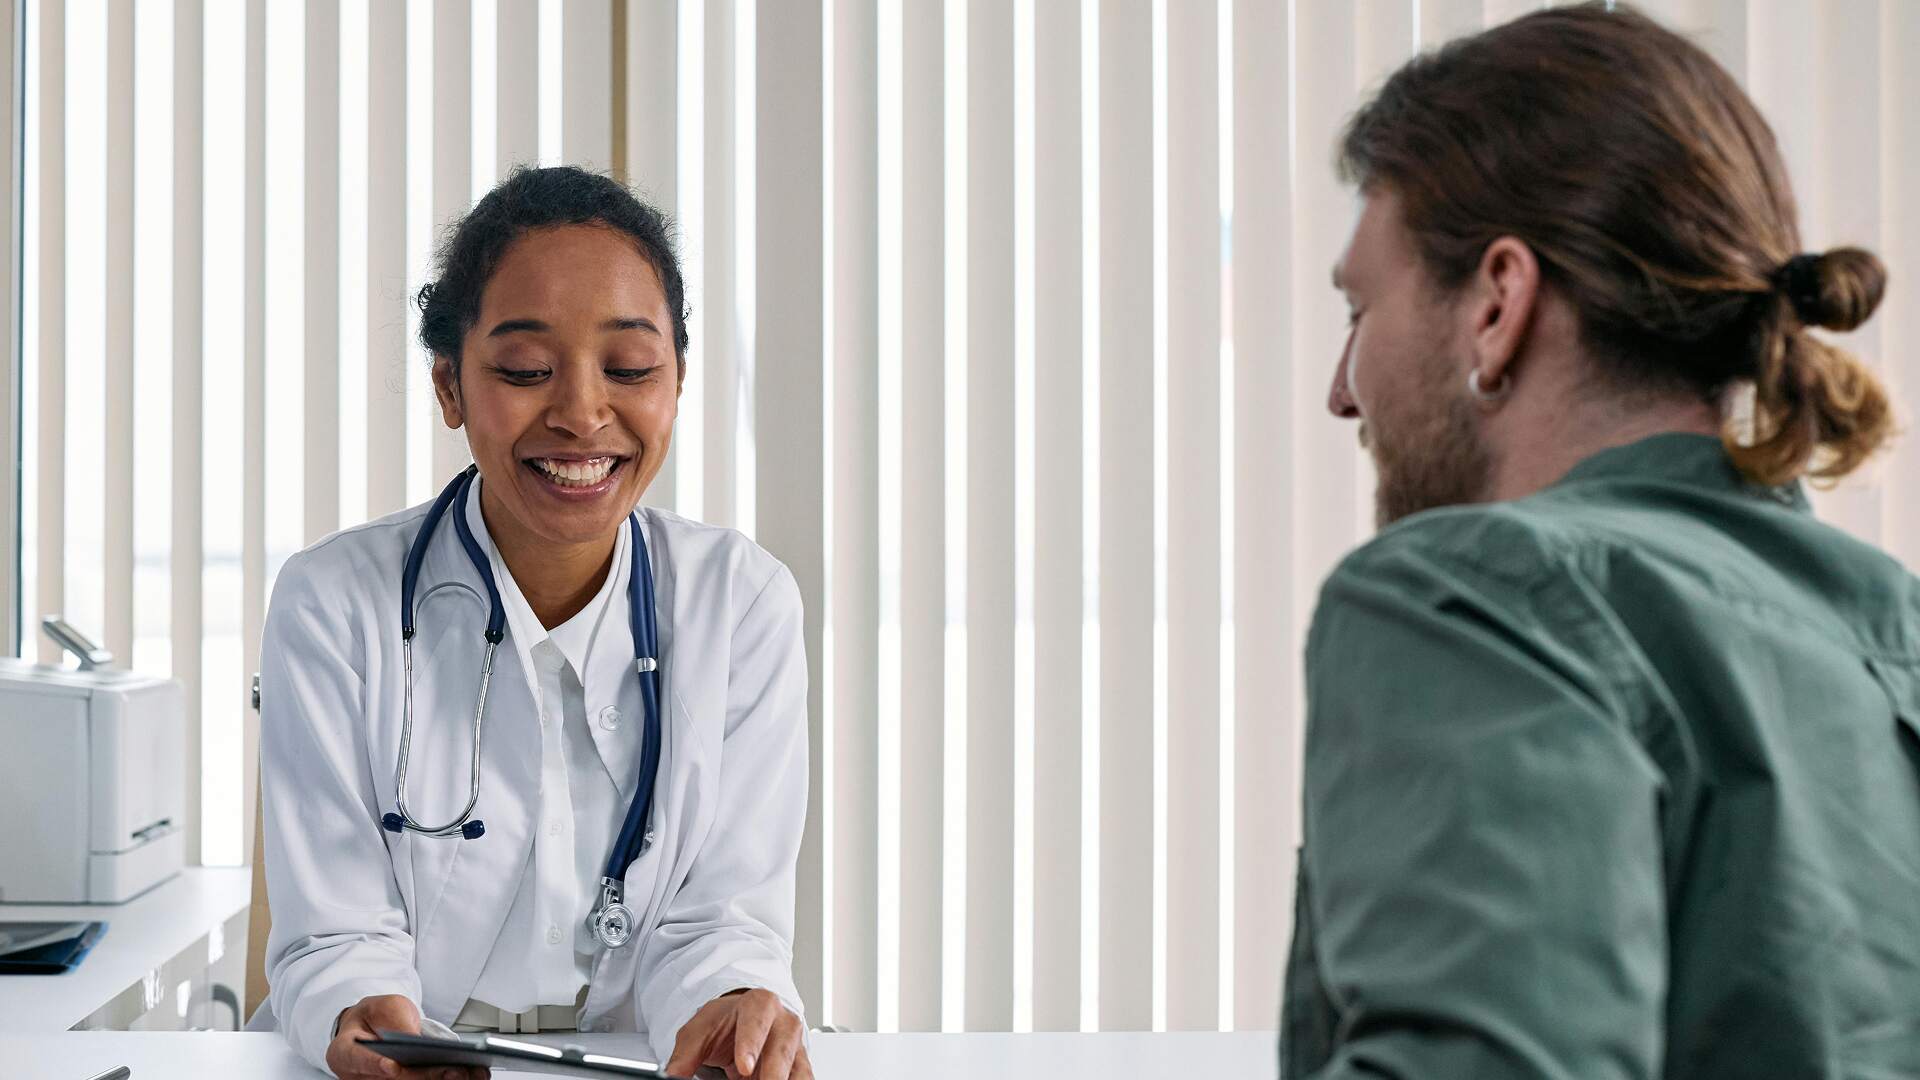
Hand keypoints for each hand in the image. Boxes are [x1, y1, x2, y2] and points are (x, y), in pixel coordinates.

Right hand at [327, 993, 489, 1079]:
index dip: (373, 1064)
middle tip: (452, 1070)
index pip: (354, 1060)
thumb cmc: (378, 1016)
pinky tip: (472, 1076)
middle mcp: (358, 1076)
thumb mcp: (386, 1006)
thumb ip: (396, 1019)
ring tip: (471, 1073)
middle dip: (423, 1077)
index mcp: (344, 1051)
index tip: (391, 1066)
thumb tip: (415, 1038)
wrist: (375, 1027)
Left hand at [664, 988, 811, 1079]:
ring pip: (798, 1069)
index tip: (744, 1066)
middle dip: (772, 1073)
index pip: (757, 1021)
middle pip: (782, 1049)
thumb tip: (671, 1076)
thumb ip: (684, 1057)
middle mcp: (783, 1022)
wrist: (739, 1022)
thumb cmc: (723, 1024)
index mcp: (759, 1004)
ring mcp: (795, 1046)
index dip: (751, 1043)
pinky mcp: (800, 1066)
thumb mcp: (698, 1033)